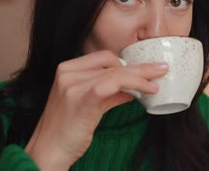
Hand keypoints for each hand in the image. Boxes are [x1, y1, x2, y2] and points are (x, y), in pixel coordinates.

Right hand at [23, 50, 167, 169]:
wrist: (48, 151)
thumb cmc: (65, 131)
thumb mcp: (86, 105)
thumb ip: (107, 94)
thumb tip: (131, 90)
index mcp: (66, 69)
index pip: (103, 57)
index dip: (126, 62)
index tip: (144, 70)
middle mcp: (68, 73)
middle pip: (112, 63)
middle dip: (140, 67)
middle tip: (160, 69)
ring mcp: (74, 84)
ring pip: (117, 73)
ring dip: (141, 77)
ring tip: (157, 82)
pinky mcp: (84, 98)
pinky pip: (116, 84)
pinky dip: (135, 85)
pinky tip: (145, 92)